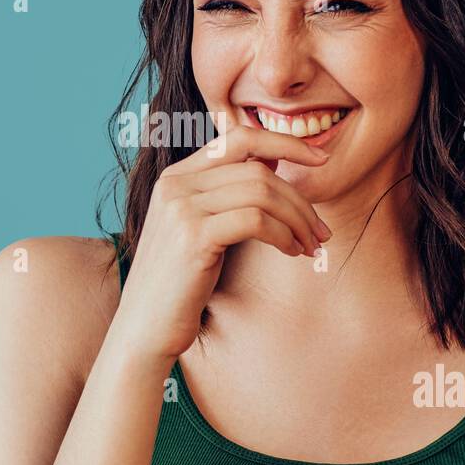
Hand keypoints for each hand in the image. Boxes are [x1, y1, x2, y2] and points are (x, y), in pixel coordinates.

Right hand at [112, 125, 331, 362]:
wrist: (144, 327)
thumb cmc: (179, 283)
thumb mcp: (200, 228)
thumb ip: (226, 193)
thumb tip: (272, 161)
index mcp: (177, 176)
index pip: (239, 138)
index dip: (286, 142)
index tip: (321, 158)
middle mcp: (175, 184)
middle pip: (258, 169)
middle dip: (300, 199)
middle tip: (320, 231)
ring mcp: (182, 208)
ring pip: (262, 192)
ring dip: (298, 220)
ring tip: (310, 245)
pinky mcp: (193, 237)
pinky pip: (256, 220)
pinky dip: (284, 235)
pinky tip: (293, 253)